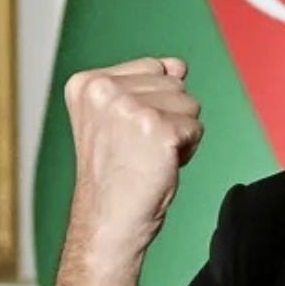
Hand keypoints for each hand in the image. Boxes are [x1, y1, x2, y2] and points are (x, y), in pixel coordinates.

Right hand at [63, 57, 203, 261]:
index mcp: (87, 83)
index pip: (153, 66)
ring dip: (179, 132)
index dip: (152, 102)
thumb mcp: (120, 118)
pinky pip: (196, 127)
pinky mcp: (158, 129)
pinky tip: (161, 164)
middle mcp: (105, 90)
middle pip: (174, 82)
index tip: (126, 133)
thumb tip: (178, 65)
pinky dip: (188, 149)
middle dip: (168, 116)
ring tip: (148, 156)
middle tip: (138, 149)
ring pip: (190, 103)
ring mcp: (131, 108)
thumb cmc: (115, 173)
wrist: (108, 220)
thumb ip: (147, 84)